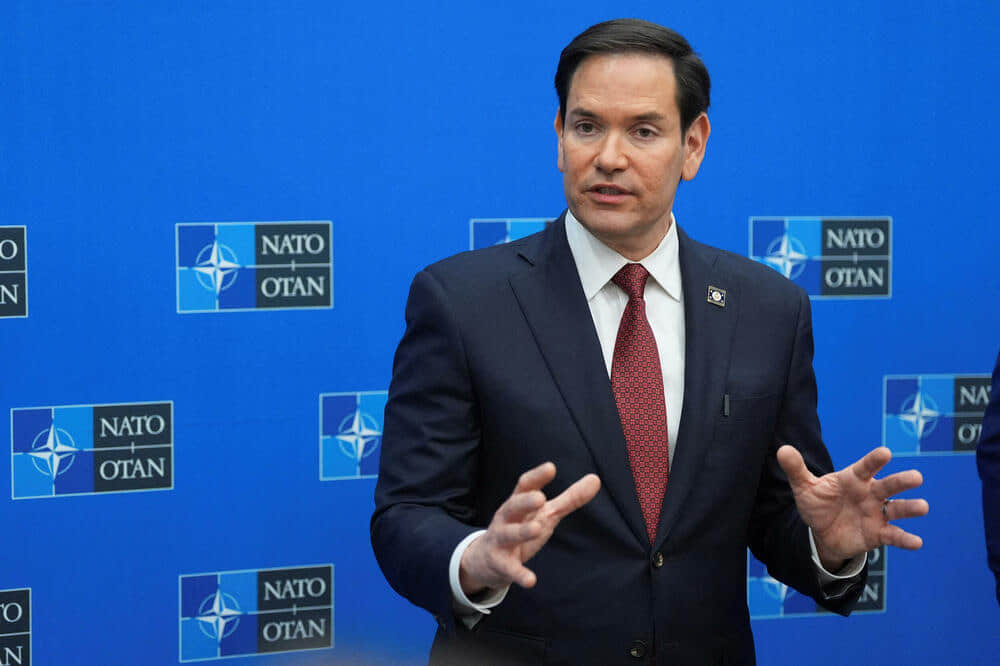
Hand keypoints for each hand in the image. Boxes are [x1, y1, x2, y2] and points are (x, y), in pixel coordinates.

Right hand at [459, 462, 600, 595]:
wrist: (486, 560)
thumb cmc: (521, 529)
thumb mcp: (545, 513)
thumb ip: (570, 498)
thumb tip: (595, 479)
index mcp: (518, 503)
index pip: (524, 485)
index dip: (536, 477)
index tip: (550, 467)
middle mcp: (506, 518)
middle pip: (512, 507)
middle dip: (524, 502)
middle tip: (540, 498)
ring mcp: (500, 540)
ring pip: (508, 534)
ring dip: (521, 532)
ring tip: (537, 529)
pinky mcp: (500, 564)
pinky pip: (509, 568)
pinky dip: (519, 574)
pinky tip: (531, 580)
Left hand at [777, 445, 928, 569]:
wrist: (823, 532)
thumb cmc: (819, 503)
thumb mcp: (804, 487)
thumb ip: (796, 469)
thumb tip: (782, 449)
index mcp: (853, 479)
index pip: (865, 467)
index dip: (874, 460)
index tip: (885, 452)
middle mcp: (870, 494)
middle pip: (888, 485)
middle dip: (902, 481)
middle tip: (917, 477)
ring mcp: (876, 514)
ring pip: (897, 509)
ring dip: (910, 508)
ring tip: (923, 507)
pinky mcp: (878, 534)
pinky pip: (894, 535)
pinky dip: (905, 539)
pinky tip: (917, 542)